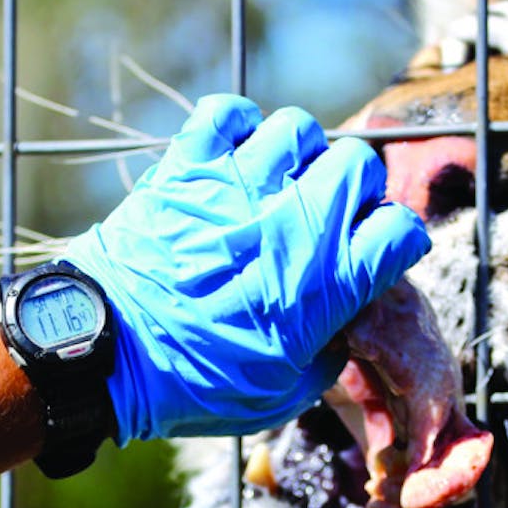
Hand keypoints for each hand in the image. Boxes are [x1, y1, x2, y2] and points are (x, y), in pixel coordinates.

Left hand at [63, 94, 431, 442]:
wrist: (106, 357)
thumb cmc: (193, 385)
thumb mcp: (280, 394)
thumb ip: (325, 354)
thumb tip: (335, 328)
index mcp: (326, 283)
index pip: (400, 230)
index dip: (394, 242)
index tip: (375, 255)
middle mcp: (293, 223)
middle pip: (358, 166)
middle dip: (354, 190)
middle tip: (327, 217)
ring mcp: (238, 187)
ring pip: (298, 128)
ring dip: (297, 154)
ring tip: (279, 183)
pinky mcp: (187, 168)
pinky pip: (228, 113)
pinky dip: (236, 127)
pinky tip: (232, 159)